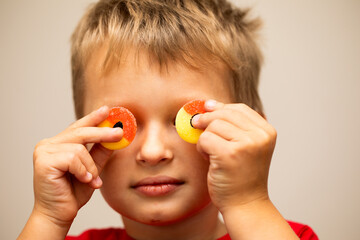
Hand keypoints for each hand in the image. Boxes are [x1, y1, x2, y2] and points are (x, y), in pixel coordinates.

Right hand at [32, 106, 122, 226]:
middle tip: (119, 133)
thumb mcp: (92, 169)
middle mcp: (48, 144)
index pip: (78, 127)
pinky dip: (83, 170)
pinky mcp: (43, 161)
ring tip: (90, 179)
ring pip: (79, 148)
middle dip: (102, 132)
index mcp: (58, 144)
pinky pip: (73, 158)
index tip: (107, 110)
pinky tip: (82, 180)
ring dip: (90, 166)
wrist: (59, 214)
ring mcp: (44, 151)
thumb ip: (100, 152)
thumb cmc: (73, 192)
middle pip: (80, 131)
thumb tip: (115, 137)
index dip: (93, 118)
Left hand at [193, 100, 276, 212]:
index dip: (219, 107)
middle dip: (207, 119)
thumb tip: (208, 104)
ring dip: (205, 137)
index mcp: (267, 131)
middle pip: (224, 113)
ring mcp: (247, 144)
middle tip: (197, 126)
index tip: (206, 108)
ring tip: (212, 153)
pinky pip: (205, 138)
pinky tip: (209, 159)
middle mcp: (260, 136)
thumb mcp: (245, 146)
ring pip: (213, 125)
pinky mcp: (230, 154)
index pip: (239, 108)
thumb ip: (233, 126)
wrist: (246, 205)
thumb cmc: (241, 176)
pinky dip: (201, 148)